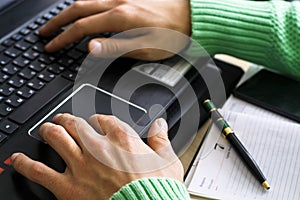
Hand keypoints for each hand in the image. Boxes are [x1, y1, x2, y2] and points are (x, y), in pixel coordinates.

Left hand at [11, 114, 183, 199]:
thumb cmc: (156, 189)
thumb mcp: (167, 161)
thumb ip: (161, 139)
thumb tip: (160, 125)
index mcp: (121, 139)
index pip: (103, 120)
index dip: (97, 119)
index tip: (96, 122)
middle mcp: (98, 147)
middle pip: (76, 124)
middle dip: (69, 120)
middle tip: (64, 119)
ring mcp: (81, 165)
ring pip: (57, 138)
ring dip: (49, 131)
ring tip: (46, 129)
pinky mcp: (68, 186)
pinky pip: (40, 172)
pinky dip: (26, 164)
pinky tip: (18, 160)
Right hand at [39, 0, 190, 59]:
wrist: (193, 17)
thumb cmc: (173, 34)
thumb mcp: (145, 48)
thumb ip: (116, 46)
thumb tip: (90, 47)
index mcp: (120, 17)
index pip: (81, 27)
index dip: (62, 37)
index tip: (51, 46)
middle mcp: (118, 1)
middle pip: (78, 9)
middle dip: (58, 21)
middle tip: (44, 31)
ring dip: (69, 10)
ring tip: (59, 21)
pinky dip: (87, 2)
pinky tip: (85, 8)